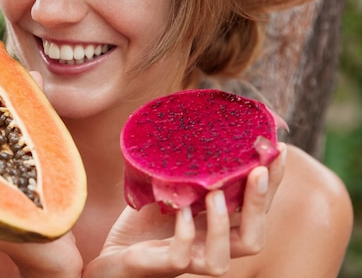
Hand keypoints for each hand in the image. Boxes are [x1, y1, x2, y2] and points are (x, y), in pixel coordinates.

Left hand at [85, 145, 286, 277]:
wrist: (113, 253)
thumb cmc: (145, 222)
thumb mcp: (170, 189)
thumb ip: (189, 170)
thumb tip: (202, 127)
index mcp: (219, 227)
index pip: (256, 209)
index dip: (272, 182)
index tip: (278, 150)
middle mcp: (211, 247)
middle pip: (253, 237)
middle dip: (260, 204)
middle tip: (258, 171)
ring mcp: (189, 260)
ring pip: (223, 259)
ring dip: (223, 226)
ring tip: (216, 194)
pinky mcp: (163, 266)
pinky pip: (180, 257)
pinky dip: (184, 234)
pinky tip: (181, 212)